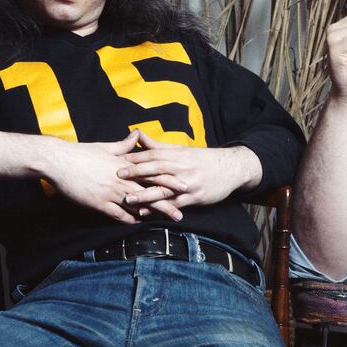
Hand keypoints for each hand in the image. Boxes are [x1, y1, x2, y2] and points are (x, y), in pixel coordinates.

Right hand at [41, 131, 182, 222]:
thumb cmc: (82, 153)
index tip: (185, 186)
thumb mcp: (106, 147)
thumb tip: (137, 135)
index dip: (170, 181)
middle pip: (150, 193)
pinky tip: (139, 224)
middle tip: (181, 214)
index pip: (153, 174)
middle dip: (167, 204)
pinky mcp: (99, 203)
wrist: (59, 161)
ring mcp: (111, 192)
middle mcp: (122, 179)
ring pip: (137, 206)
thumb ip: (125, 145)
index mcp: (125, 165)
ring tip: (165, 223)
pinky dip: (130, 219)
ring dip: (152, 215)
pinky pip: (118, 215)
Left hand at [116, 131, 261, 208]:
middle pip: (156, 169)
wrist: (230, 168)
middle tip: (117, 175)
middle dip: (137, 172)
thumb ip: (157, 145)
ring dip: (146, 194)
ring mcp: (188, 183)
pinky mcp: (194, 197)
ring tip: (129, 199)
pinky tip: (147, 212)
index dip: (134, 157)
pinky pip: (175, 203)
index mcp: (177, 154)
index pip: (153, 155)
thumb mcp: (181, 150)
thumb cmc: (202, 159)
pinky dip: (160, 208)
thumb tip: (137, 134)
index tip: (116, 159)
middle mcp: (181, 167)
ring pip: (164, 188)